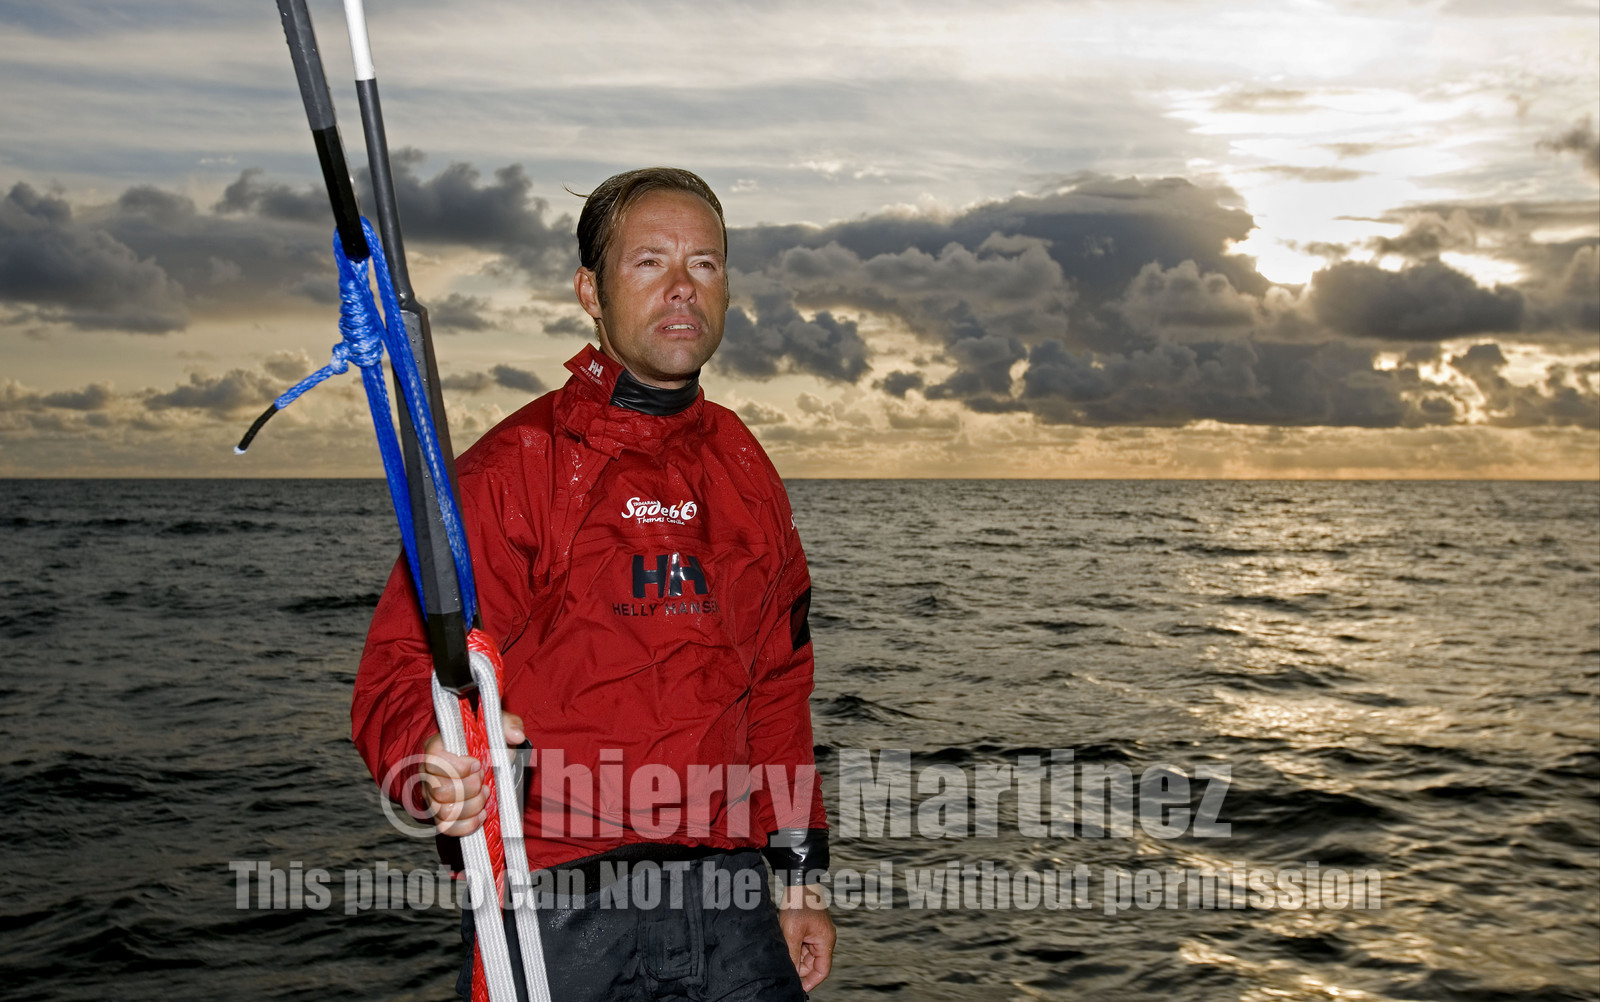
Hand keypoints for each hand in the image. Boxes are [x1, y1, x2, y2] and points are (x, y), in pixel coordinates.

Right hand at [418, 711, 523, 836]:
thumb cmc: (486, 741)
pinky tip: (481, 814)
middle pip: (440, 791)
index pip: (433, 760)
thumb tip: (516, 735)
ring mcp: (432, 796)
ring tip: (485, 794)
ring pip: (444, 812)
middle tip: (484, 779)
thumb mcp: (498, 726)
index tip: (478, 764)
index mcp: (436, 748)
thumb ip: (508, 725)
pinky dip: (468, 825)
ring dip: (472, 806)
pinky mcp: (440, 814)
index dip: (458, 766)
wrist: (485, 760)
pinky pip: (447, 828)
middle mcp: (428, 774)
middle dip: (470, 788)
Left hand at [778, 882, 834, 990]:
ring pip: (805, 955)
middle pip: (813, 964)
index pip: (822, 970)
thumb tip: (790, 973)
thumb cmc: (798, 903)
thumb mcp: (792, 932)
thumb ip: (792, 955)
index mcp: (825, 941)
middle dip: (799, 966)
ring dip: (794, 955)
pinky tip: (784, 940)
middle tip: (784, 962)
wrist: (798, 881)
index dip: (811, 981)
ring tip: (783, 946)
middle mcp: (824, 939)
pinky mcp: (809, 929)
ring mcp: (817, 934)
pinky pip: (802, 944)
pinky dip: (793, 946)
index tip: (798, 987)